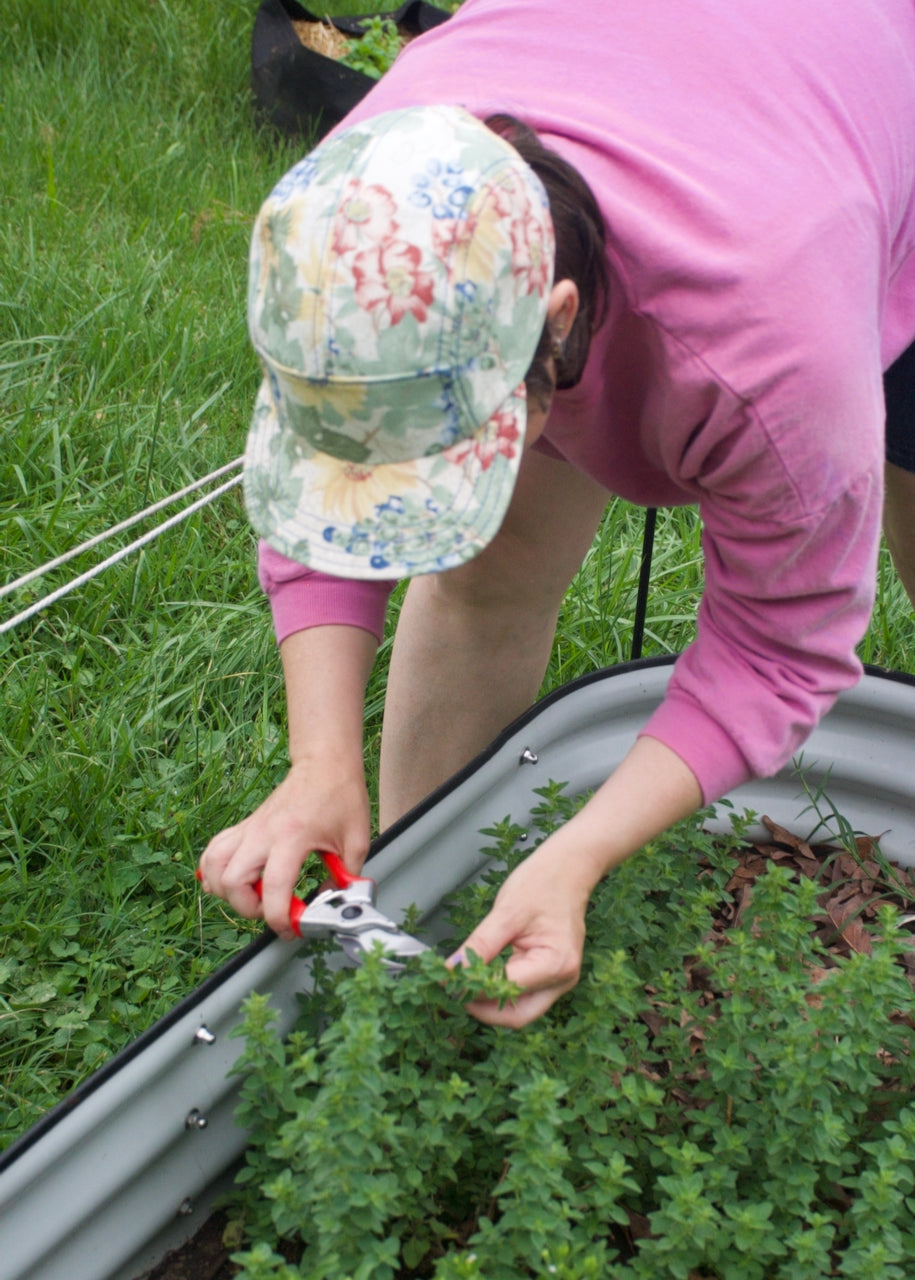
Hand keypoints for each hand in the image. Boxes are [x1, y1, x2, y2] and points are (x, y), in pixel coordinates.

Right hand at [197, 757, 370, 939]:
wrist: (324, 762)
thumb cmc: (340, 794)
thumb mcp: (357, 840)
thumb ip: (348, 876)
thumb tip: (336, 901)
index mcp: (292, 837)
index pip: (273, 887)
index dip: (279, 918)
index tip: (292, 928)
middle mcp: (263, 833)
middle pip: (231, 882)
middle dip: (249, 908)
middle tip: (273, 907)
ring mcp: (250, 828)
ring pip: (213, 866)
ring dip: (227, 891)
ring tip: (253, 894)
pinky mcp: (245, 826)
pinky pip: (215, 851)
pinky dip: (214, 870)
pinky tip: (228, 881)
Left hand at [449, 837, 590, 1027]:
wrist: (568, 869)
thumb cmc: (543, 883)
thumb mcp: (505, 912)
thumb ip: (479, 945)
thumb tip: (452, 971)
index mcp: (555, 963)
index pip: (505, 991)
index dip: (472, 989)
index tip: (445, 982)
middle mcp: (562, 979)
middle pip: (517, 1016)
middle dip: (482, 1008)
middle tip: (453, 990)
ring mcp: (559, 980)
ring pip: (520, 1010)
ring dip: (490, 1002)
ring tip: (464, 983)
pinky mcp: (551, 976)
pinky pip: (524, 996)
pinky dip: (500, 992)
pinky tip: (481, 977)